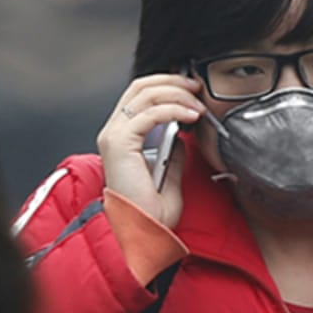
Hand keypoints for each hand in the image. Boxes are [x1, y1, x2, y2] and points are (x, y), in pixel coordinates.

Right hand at [98, 75, 199, 226]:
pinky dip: (173, 109)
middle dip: (173, 82)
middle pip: (141, 86)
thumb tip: (181, 133)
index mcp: (122, 137)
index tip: (194, 91)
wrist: (144, 231)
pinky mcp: (120, 143)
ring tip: (198, 106)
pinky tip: (191, 117)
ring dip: (177, 94)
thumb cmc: (153, 211)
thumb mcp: (169, 172)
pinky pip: (149, 113)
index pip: (140, 95)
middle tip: (198, 88)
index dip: (167, 85)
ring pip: (145, 94)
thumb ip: (172, 150)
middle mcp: (113, 132)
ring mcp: (113, 135)